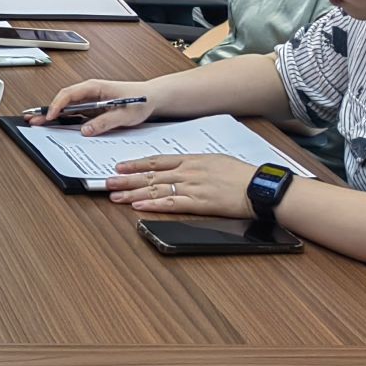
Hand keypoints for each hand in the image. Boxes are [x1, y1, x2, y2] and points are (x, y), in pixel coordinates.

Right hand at [29, 79, 154, 131]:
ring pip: (66, 107)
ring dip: (53, 115)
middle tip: (32, 119)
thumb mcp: (124, 114)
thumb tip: (86, 130)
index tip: (50, 116)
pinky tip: (56, 126)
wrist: (152, 98)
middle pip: (63, 100)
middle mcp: (89, 92)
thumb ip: (105, 122)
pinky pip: (75, 113)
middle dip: (47, 110)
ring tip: (38, 123)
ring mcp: (90, 100)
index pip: (69, 94)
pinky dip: (64, 119)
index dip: (57, 105)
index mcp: (94, 87)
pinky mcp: (93, 107)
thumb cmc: (140, 100)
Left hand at [106, 153, 255, 218]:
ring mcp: (191, 187)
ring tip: (115, 195)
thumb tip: (182, 166)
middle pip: (150, 175)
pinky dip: (152, 204)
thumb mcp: (215, 160)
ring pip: (155, 189)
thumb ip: (195, 164)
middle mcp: (187, 171)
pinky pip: (170, 203)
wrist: (258, 186)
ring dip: (132, 193)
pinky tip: (138, 206)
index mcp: (191, 160)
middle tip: (107, 182)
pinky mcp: (198, 203)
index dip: (135, 164)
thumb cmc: (241, 175)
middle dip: (126, 179)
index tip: (120, 167)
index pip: (156, 161)